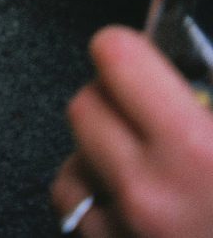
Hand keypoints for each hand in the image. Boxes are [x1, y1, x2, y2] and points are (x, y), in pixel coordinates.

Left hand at [51, 26, 212, 236]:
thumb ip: (212, 104)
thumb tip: (200, 87)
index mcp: (198, 151)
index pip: (115, 59)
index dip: (128, 49)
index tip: (140, 53)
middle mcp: (151, 193)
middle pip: (83, 108)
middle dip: (112, 98)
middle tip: (151, 106)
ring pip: (71, 173)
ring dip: (98, 157)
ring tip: (144, 159)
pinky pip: (86, 227)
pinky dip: (104, 210)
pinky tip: (142, 208)